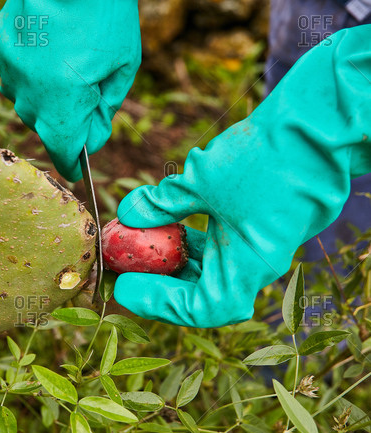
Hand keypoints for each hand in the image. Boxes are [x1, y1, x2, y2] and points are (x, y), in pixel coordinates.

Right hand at [0, 0, 140, 181]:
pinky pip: (10, 75)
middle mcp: (28, 95)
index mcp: (63, 104)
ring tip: (65, 62)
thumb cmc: (106, 12)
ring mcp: (8, 72)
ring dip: (46, 95)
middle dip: (67, 119)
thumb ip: (106, 109)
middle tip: (88, 90)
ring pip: (26, 102)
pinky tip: (42, 51)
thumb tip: (90, 140)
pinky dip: (27, 72)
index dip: (72, 164)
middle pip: (46, 127)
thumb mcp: (123, 65)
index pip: (63, 153)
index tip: (77, 169)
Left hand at [114, 26, 370, 326]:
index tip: (125, 286)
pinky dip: (196, 237)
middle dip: (163, 281)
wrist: (320, 125)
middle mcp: (257, 263)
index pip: (201, 309)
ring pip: (214, 266)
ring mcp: (261, 244)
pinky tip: (174, 218)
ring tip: (145, 240)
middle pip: (205, 291)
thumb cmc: (265, 158)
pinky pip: (223, 244)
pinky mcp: (261, 224)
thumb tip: (129, 214)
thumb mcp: (202, 181)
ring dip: (177, 257)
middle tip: (129, 266)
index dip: (158, 303)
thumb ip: (163, 203)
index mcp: (247, 267)